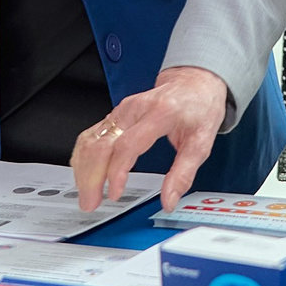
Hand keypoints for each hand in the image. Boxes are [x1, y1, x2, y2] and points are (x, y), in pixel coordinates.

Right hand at [73, 66, 228, 209]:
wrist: (194, 83)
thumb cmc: (199, 107)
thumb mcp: (201, 142)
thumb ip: (184, 174)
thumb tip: (169, 200)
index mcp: (159, 113)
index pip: (128, 144)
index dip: (117, 171)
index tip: (114, 193)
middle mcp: (135, 109)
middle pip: (102, 144)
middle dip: (92, 177)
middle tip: (91, 202)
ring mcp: (122, 110)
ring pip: (91, 139)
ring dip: (83, 170)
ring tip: (86, 194)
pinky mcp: (115, 114)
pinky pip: (91, 135)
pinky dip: (84, 157)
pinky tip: (84, 173)